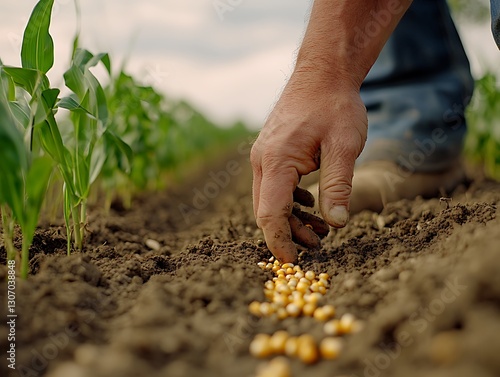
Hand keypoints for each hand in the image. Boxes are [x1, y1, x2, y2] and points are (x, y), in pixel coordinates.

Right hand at [250, 75, 367, 262]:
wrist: (322, 73)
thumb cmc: (335, 106)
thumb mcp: (345, 146)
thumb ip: (338, 186)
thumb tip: (337, 224)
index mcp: (276, 160)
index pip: (270, 213)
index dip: (280, 242)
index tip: (293, 263)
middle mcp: (263, 160)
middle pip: (267, 211)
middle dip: (288, 233)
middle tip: (319, 245)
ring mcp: (264, 156)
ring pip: (270, 200)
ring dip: (291, 218)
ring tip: (321, 229)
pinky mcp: (271, 152)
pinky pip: (275, 186)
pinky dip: (291, 202)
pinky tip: (312, 203)